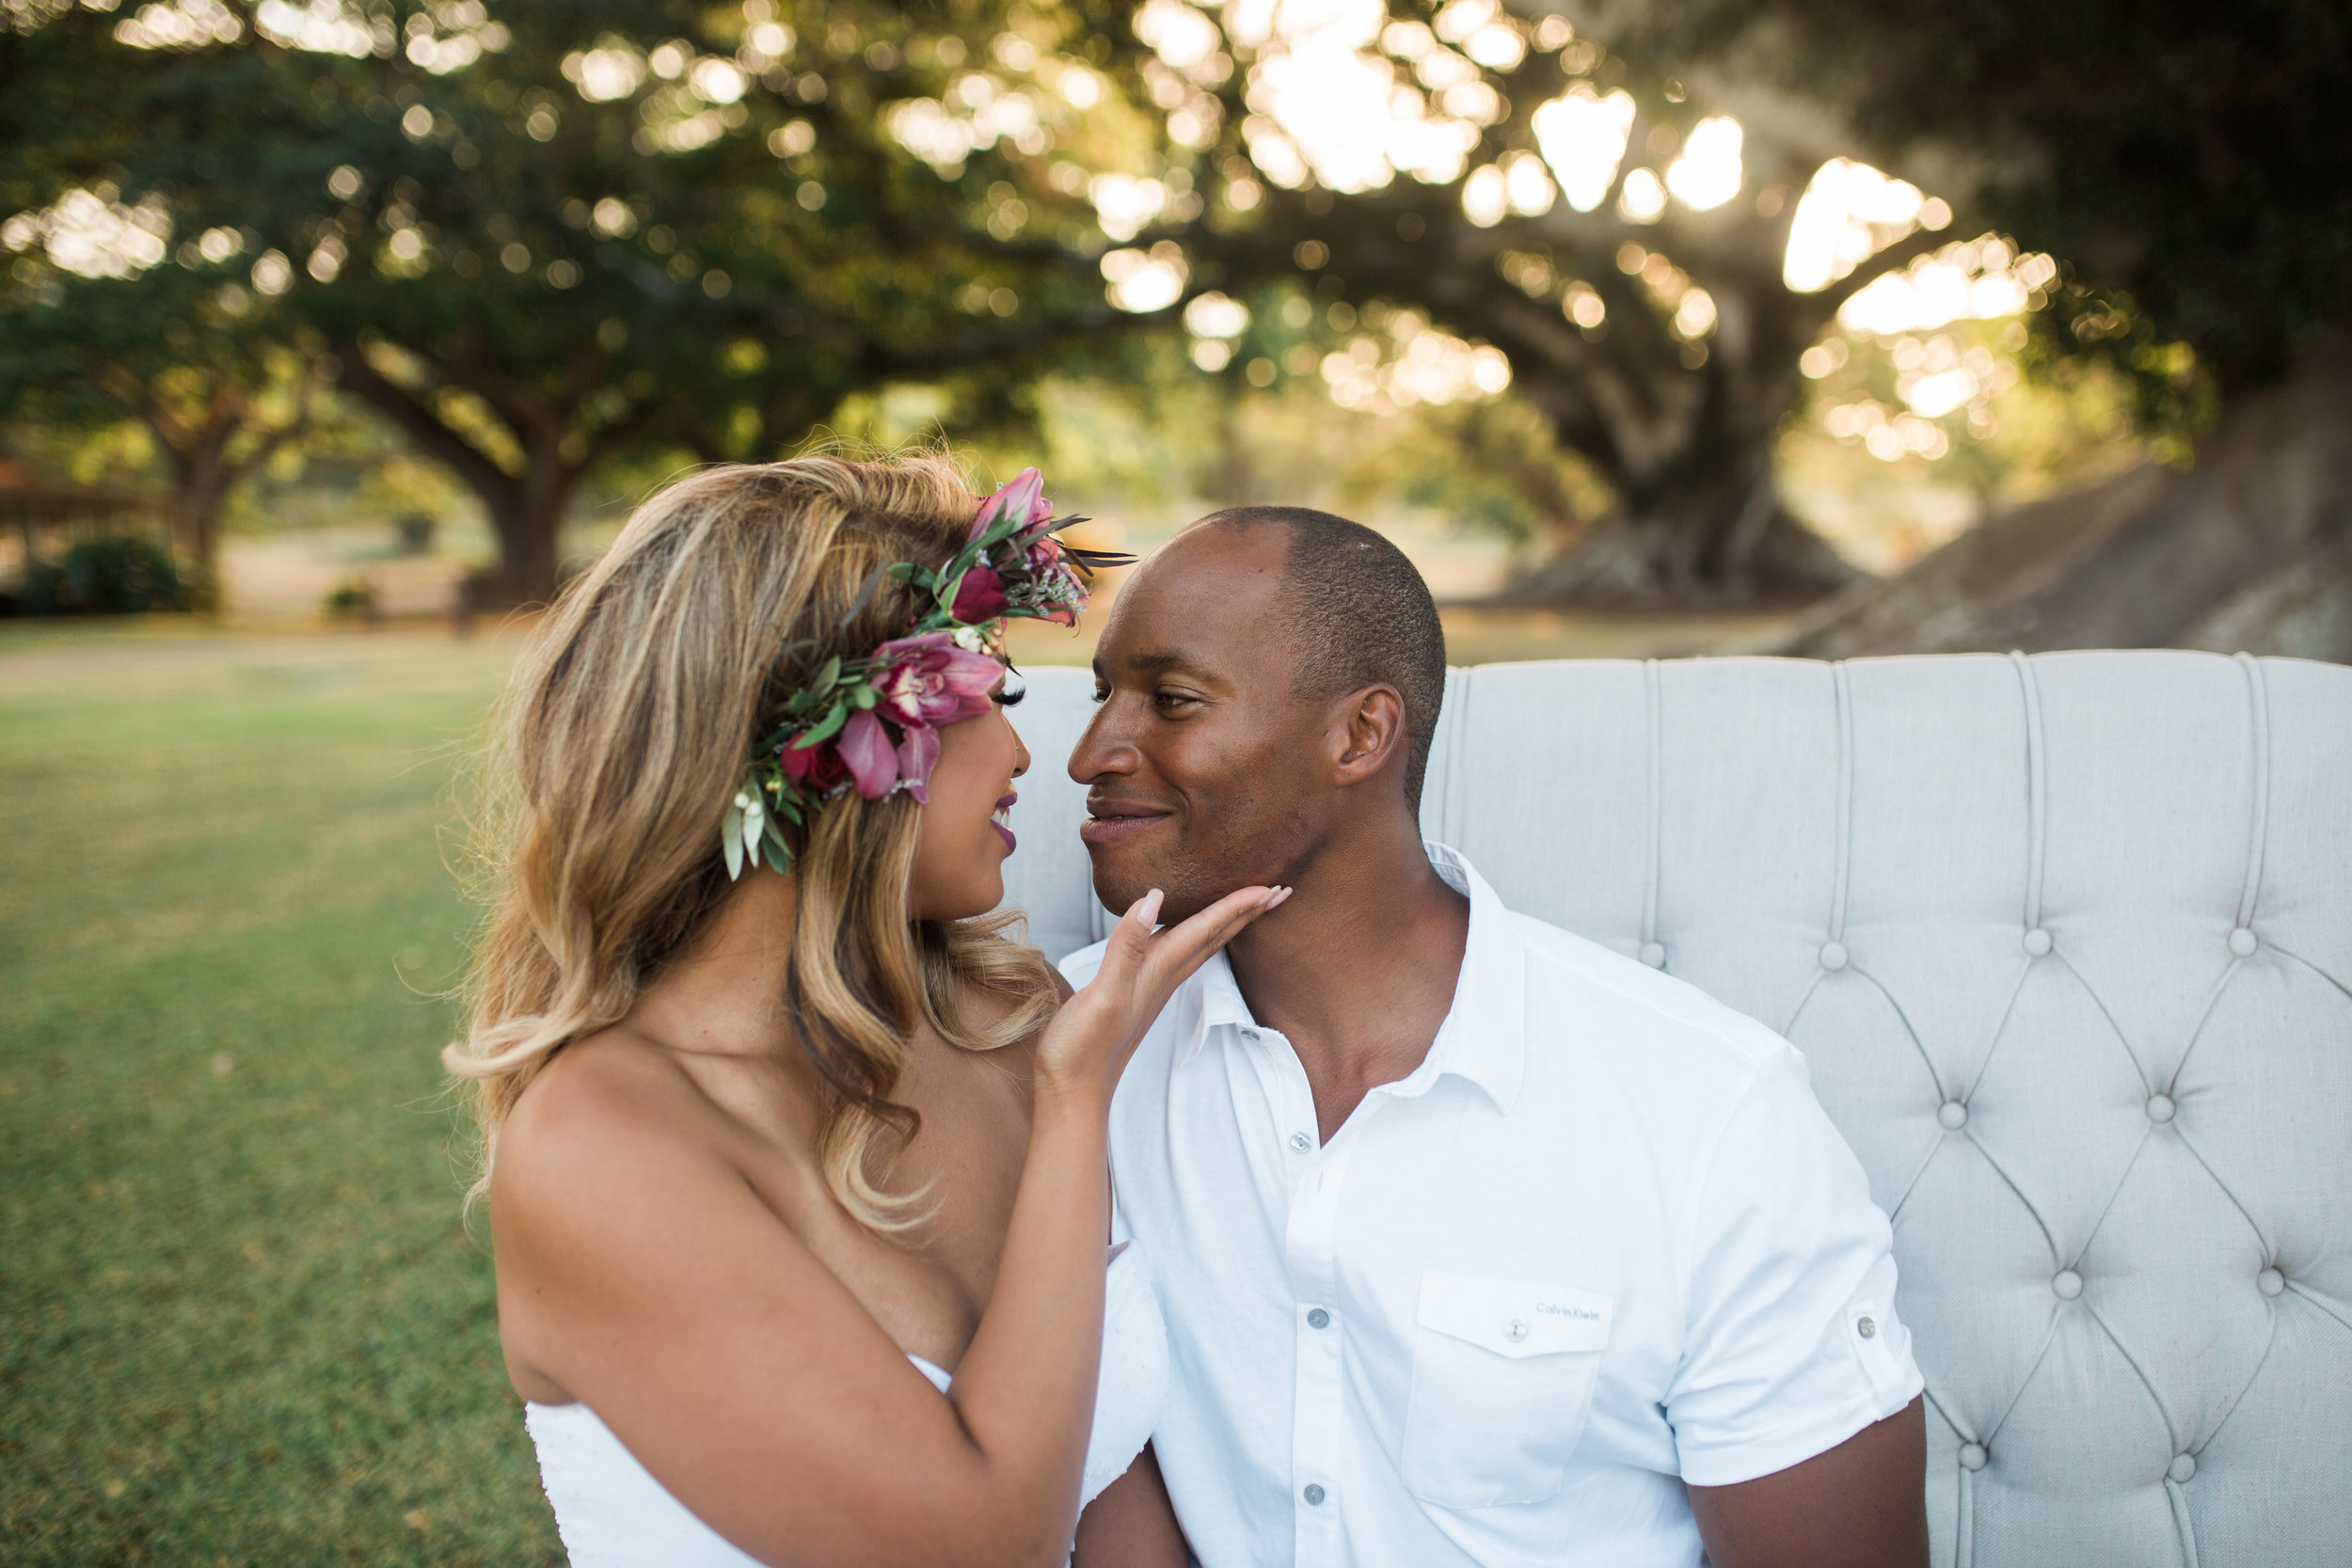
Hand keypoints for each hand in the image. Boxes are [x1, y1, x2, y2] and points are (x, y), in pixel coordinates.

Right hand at [1036, 884, 1289, 1104]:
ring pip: (1199, 947)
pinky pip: (1176, 956)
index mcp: (1158, 972)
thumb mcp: (1104, 994)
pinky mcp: (1136, 994)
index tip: (1271, 886)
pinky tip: (1185, 934)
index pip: (1206, 930)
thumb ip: (1128, 946)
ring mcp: (1151, 988)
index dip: (1237, 905)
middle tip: (1279, 891)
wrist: (1073, 1092)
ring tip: (1246, 906)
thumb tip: (1152, 898)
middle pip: (1214, 938)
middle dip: (1245, 913)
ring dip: (1225, 925)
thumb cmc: (1083, 1049)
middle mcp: (1161, 978)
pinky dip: (1191, 937)